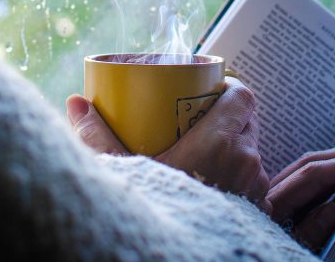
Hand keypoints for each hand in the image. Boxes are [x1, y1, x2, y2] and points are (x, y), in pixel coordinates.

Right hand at [66, 77, 269, 210]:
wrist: (171, 255)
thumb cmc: (156, 210)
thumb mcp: (123, 171)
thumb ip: (98, 136)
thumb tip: (75, 102)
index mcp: (221, 141)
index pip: (242, 97)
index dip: (229, 89)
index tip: (210, 91)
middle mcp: (246, 160)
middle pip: (247, 121)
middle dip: (227, 116)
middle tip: (200, 120)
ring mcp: (255, 187)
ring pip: (252, 151)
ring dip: (234, 148)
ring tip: (206, 152)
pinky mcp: (258, 209)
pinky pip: (254, 181)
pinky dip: (238, 177)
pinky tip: (218, 182)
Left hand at [268, 135, 334, 250]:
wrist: (232, 261)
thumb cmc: (264, 252)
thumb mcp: (288, 250)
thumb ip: (309, 233)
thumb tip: (334, 207)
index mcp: (271, 205)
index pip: (315, 175)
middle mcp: (269, 192)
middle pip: (314, 162)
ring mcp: (271, 192)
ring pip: (310, 165)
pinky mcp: (274, 197)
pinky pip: (305, 175)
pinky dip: (330, 166)